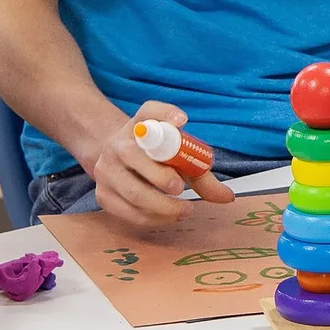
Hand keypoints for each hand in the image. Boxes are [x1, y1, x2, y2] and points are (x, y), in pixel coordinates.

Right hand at [79, 100, 236, 231]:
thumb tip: (228, 197)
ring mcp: (106, 170)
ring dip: (163, 207)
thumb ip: (201, 171)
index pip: (149, 111)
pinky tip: (166, 216)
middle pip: (134, 157)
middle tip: (181, 190)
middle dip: (161, 178)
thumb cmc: (155, 157)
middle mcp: (117, 144)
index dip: (165, 114)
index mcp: (139, 126)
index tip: (182, 121)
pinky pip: (127, 212)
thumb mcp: (177, 155)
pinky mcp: (102, 194)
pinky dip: (152, 219)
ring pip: (133, 192)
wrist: (119, 162)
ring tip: (183, 210)